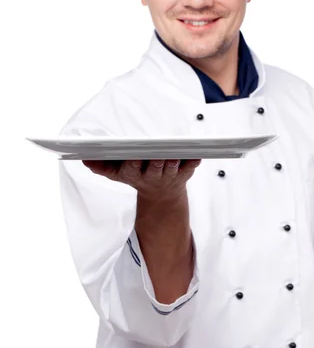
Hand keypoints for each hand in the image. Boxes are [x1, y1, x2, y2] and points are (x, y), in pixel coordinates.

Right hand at [82, 158, 201, 201]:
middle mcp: (152, 176)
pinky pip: (191, 167)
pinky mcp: (184, 173)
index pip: (132, 169)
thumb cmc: (137, 175)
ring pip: (173, 168)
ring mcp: (169, 175)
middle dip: (157, 162)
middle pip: (155, 168)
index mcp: (135, 174)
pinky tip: (196, 153)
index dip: (133, 163)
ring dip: (175, 161)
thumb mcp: (117, 173)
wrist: (162, 196)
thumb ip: (101, 166)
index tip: (134, 155)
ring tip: (176, 152)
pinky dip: (194, 161)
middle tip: (159, 153)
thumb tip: (84, 158)